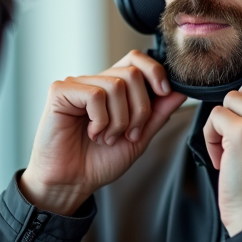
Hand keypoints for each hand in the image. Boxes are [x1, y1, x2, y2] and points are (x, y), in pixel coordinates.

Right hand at [20, 50, 186, 215]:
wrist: (72, 182)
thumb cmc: (99, 162)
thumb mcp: (139, 138)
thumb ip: (158, 113)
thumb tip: (181, 90)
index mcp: (112, 89)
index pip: (136, 59)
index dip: (155, 71)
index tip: (164, 94)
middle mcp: (94, 82)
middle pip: (132, 73)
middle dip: (140, 109)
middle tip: (129, 134)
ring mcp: (77, 84)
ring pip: (116, 85)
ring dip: (118, 120)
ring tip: (107, 138)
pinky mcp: (60, 92)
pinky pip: (94, 95)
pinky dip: (100, 120)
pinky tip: (92, 133)